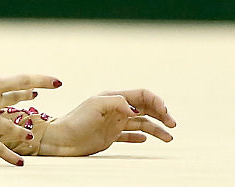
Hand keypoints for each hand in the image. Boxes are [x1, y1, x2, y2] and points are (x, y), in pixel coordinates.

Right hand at [0, 15, 61, 165]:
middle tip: (34, 98)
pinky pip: (1, 150)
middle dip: (25, 98)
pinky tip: (21, 162)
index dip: (42, 80)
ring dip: (21, 128)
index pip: (23, 81)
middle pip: (16, 101)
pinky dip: (11, 156)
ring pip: (13, 127)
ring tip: (28, 131)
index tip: (57, 81)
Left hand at [39, 89, 176, 156]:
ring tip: (168, 138)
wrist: (62, 139)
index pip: (141, 95)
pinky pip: (128, 135)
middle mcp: (115, 109)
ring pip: (141, 123)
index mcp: (113, 97)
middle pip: (144, 108)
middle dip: (161, 114)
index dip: (156, 101)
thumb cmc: (76, 121)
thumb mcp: (96, 106)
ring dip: (156, 129)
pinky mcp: (110, 136)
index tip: (165, 112)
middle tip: (172, 124)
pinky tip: (145, 140)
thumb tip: (135, 110)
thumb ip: (117, 103)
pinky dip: (138, 136)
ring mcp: (114, 122)